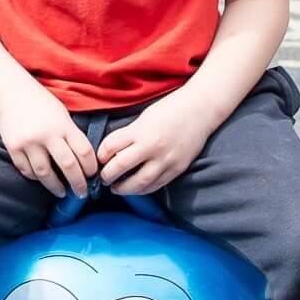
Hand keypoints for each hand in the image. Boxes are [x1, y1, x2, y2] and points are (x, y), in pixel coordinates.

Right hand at [0, 88, 95, 196]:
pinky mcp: (13, 147)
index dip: (91, 168)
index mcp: (64, 125)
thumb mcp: (63, 116)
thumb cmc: (42, 106)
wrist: (12, 94)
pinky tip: (42, 180)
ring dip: (56, 187)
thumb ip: (72, 136)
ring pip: (45, 173)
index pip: (84, 152)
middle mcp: (47, 134)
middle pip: (68, 166)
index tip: (92, 176)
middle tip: (81, 193)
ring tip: (61, 192)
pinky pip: (27, 170)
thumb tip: (84, 163)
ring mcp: (29, 142)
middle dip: (78, 183)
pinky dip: (36, 178)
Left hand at [97, 94, 213, 197]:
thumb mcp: (144, 118)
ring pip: (139, 182)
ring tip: (116, 188)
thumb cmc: (170, 109)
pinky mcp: (177, 168)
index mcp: (140, 131)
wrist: (200, 110)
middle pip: (120, 167)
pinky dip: (144, 189)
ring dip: (124, 188)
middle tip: (103, 178)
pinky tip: (137, 188)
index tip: (99, 159)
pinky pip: (157, 185)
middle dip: (107, 175)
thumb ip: (130, 134)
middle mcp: (151, 146)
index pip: (110, 147)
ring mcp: (166, 160)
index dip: (101, 155)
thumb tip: (113, 151)